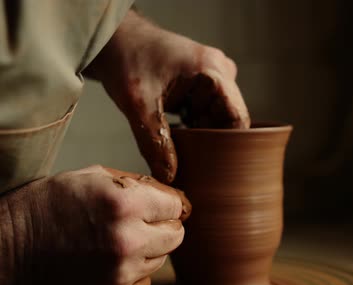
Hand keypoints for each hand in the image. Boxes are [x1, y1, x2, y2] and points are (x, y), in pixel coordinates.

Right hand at [3, 165, 190, 284]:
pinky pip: (145, 280)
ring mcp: (122, 270)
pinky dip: (135, 270)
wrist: (12, 245)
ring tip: (118, 239)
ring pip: (162, 258)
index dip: (166, 203)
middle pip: (176, 235)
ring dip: (148, 248)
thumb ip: (138, 185)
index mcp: (126, 204)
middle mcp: (128, 239)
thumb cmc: (49, 205)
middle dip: (163, 225)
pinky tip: (113, 258)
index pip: (176, 205)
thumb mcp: (94, 176)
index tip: (157, 205)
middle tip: (141, 222)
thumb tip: (172, 196)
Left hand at [84, 10, 249, 183]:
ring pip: (218, 117)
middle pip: (229, 120)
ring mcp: (214, 75)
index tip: (215, 166)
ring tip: (183, 149)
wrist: (114, 39)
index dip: (229, 145)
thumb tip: (169, 177)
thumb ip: (154, 143)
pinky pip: (208, 111)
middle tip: (193, 163)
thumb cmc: (126, 60)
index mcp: (213, 72)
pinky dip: (195, 125)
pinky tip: (178, 135)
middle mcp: (220, 71)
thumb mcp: (138, 106)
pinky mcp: (204, 81)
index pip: (238, 118)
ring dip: (202, 134)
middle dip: (212, 142)